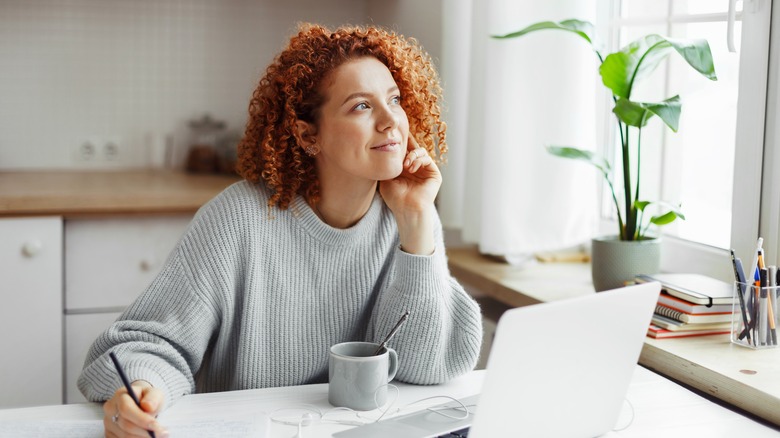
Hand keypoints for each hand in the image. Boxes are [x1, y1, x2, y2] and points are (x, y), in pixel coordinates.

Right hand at [103, 381, 167, 437]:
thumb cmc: (148, 398)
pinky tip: (146, 437)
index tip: (157, 426)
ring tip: (157, 435)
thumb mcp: (155, 393)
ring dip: (142, 437)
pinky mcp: (109, 433)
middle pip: (125, 425)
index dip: (142, 419)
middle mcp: (111, 409)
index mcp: (120, 395)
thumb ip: (153, 398)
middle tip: (162, 433)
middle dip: (145, 431)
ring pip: (124, 436)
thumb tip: (148, 406)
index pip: (126, 409)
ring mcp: (108, 422)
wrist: (141, 402)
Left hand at [379, 135, 440, 254]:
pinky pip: (427, 159)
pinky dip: (419, 160)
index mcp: (405, 168)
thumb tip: (382, 149)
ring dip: (412, 155)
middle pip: (414, 147)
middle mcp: (416, 167)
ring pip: (421, 151)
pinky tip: (411, 168)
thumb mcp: (386, 177)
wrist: (406, 209)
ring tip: (405, 166)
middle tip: (399, 141)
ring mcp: (425, 170)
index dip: (401, 141)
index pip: (404, 150)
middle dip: (407, 142)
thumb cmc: (394, 197)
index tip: (393, 133)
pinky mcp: (434, 174)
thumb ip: (386, 163)